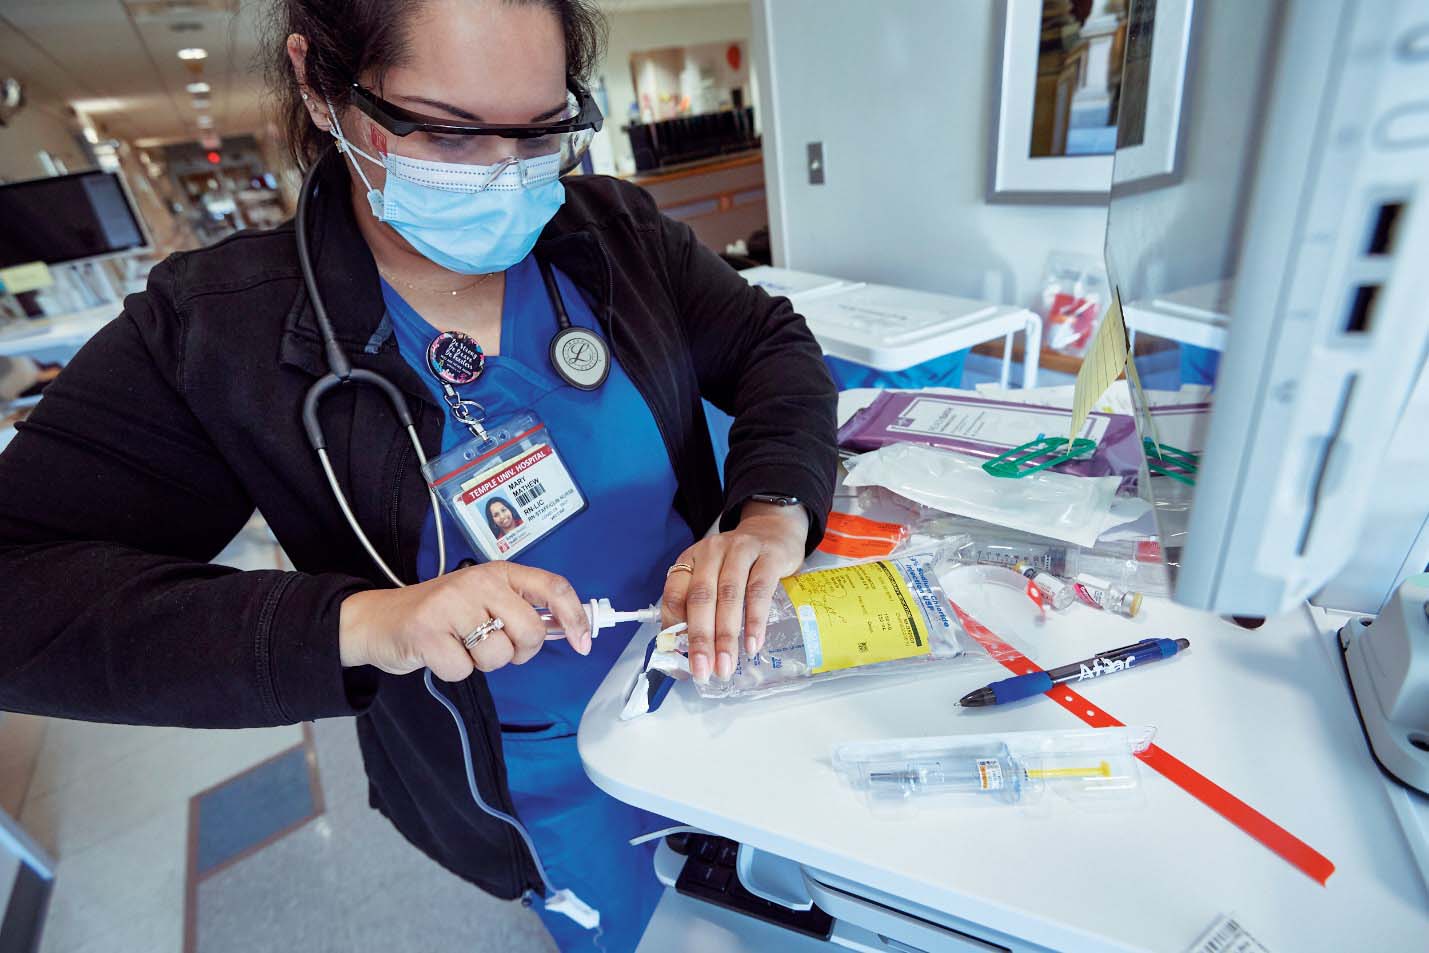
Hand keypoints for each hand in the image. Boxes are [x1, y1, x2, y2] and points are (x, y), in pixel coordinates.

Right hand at [338, 563, 591, 681]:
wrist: (378, 620)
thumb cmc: (440, 615)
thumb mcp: (483, 600)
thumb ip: (521, 610)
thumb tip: (569, 629)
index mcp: (498, 573)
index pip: (552, 587)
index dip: (574, 617)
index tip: (582, 642)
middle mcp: (477, 582)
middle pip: (530, 631)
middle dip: (519, 652)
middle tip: (495, 646)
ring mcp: (450, 604)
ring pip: (498, 655)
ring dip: (483, 663)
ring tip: (460, 645)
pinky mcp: (427, 631)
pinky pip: (465, 670)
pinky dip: (455, 671)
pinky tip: (440, 653)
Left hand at [660, 501, 808, 682]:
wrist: (776, 531)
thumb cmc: (741, 565)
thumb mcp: (714, 579)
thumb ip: (700, 610)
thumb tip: (687, 654)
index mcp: (691, 559)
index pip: (675, 593)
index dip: (674, 628)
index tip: (680, 659)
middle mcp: (712, 551)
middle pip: (701, 598)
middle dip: (701, 639)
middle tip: (703, 670)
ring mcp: (741, 550)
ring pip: (729, 596)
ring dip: (726, 635)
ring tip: (726, 665)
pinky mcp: (769, 556)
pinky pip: (760, 590)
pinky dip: (755, 620)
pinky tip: (753, 643)